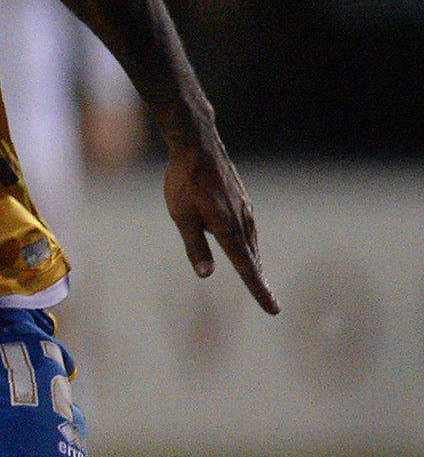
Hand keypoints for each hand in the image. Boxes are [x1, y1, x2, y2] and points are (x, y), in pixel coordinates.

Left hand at [164, 139, 278, 313]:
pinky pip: (249, 230)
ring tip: (259, 281)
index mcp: (227, 229)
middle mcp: (242, 221)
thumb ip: (195, 247)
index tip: (273, 309)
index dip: (258, 290)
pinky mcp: (242, 201)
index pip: (246, 268)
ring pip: (252, 244)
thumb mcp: (182, 217)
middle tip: (272, 305)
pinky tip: (246, 248)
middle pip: (253, 259)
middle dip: (260, 283)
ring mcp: (245, 210)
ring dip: (255, 264)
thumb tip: (207, 274)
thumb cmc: (183, 182)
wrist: (197, 147)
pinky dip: (250, 245)